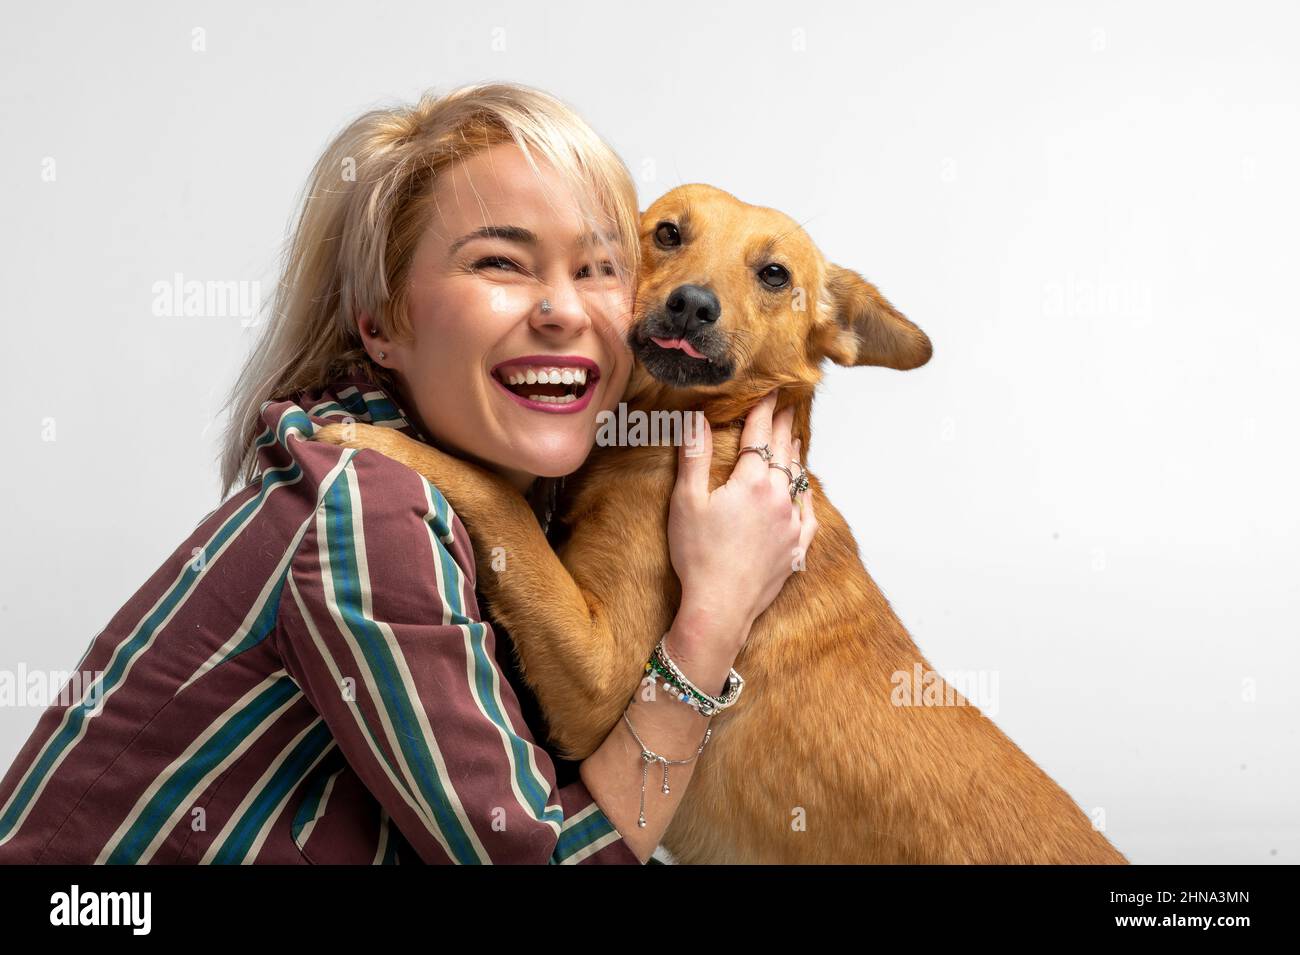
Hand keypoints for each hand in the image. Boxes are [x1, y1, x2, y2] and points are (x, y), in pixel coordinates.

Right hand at [666, 389, 817, 655]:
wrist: (720, 608)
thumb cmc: (697, 556)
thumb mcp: (686, 502)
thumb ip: (693, 457)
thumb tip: (697, 417)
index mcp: (752, 482)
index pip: (760, 434)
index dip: (763, 409)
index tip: (770, 390)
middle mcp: (779, 497)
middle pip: (784, 452)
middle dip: (784, 426)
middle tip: (788, 405)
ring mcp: (792, 523)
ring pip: (799, 480)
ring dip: (796, 456)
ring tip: (794, 439)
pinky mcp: (797, 548)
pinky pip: (808, 513)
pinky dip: (806, 495)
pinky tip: (803, 491)